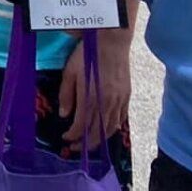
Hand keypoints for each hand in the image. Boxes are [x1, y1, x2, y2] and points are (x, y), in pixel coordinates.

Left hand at [60, 31, 131, 147]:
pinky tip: (106, 130)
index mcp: (90, 98)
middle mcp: (106, 103)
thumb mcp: (70, 72)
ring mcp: (118, 101)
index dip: (73, 136)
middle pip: (97, 131)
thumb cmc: (87, 54)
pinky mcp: (126, 97)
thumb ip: (67, 95)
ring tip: (90, 143)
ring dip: (100, 139)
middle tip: (76, 148)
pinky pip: (121, 119)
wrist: (111, 43)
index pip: (81, 126)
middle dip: (85, 143)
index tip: (66, 138)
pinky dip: (113, 128)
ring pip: (110, 128)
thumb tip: (65, 115)